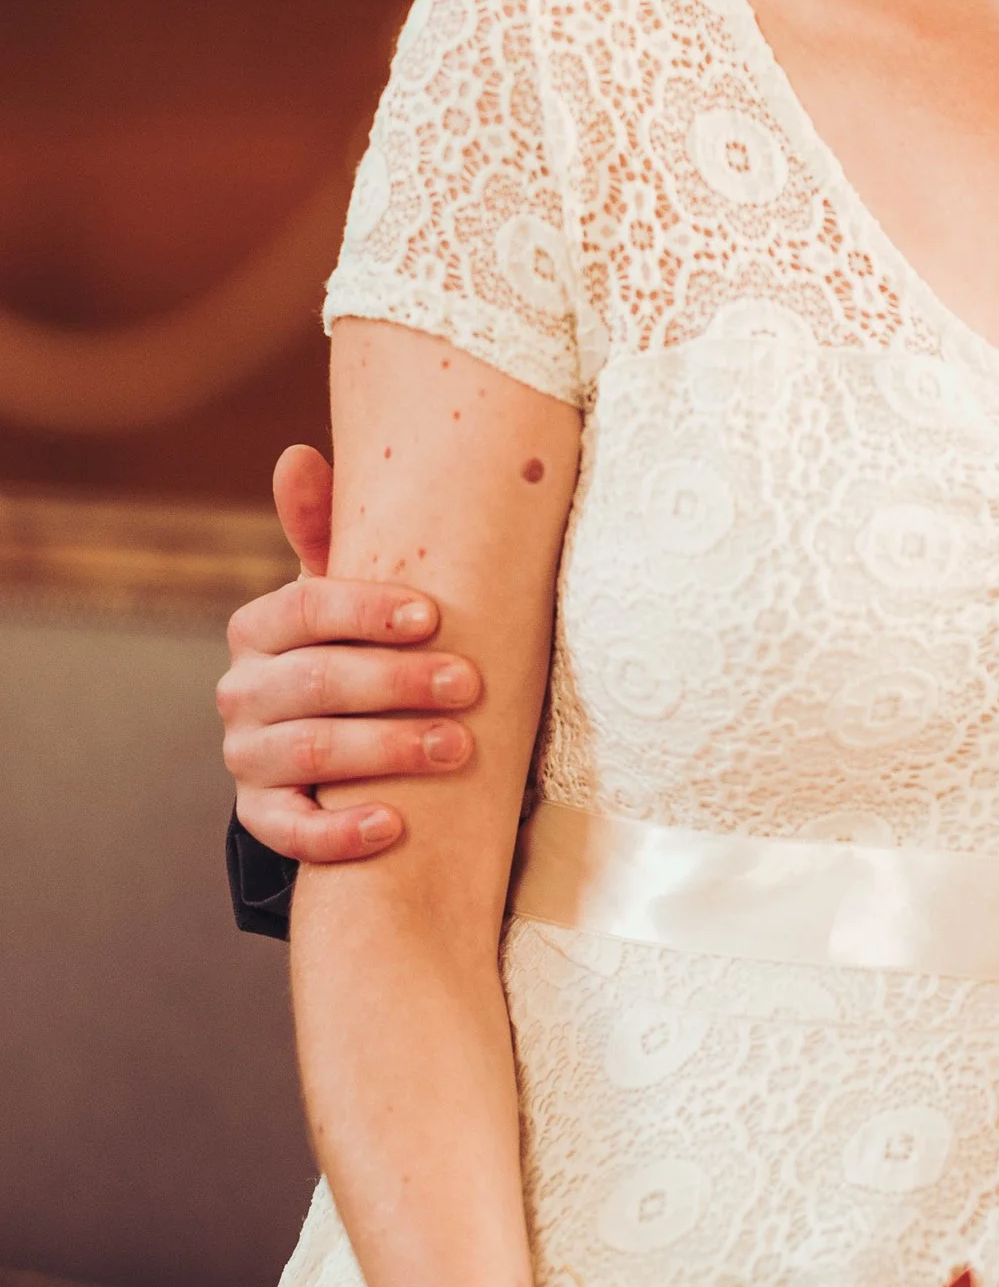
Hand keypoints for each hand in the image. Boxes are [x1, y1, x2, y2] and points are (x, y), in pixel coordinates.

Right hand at [219, 442, 480, 862]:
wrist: (339, 747)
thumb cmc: (360, 651)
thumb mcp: (350, 596)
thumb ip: (327, 532)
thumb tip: (296, 453)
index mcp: (261, 627)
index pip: (302, 609)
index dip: (365, 611)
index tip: (433, 616)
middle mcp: (242, 691)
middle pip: (313, 684)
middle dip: (395, 683)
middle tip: (469, 686)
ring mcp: (247, 756)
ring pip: (309, 754)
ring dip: (387, 750)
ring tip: (459, 748)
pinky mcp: (261, 816)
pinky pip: (290, 831)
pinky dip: (340, 832)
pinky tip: (394, 826)